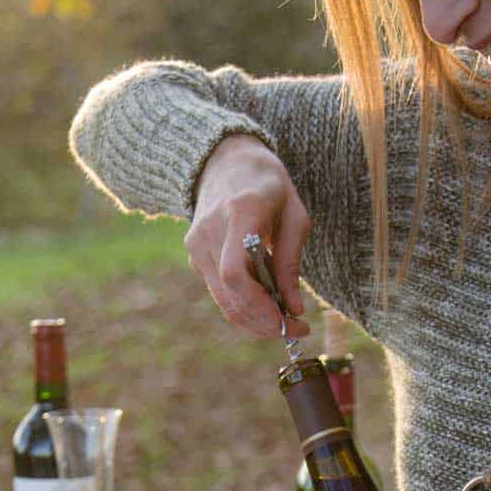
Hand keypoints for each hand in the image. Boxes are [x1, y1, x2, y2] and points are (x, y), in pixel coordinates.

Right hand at [184, 135, 311, 338]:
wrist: (225, 160)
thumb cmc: (268, 185)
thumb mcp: (294, 215)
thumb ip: (291, 262)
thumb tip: (294, 308)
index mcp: (239, 213)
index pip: (235, 274)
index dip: (260, 307)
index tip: (289, 321)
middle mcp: (210, 231)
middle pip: (230, 295)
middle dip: (264, 322)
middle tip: (295, 330)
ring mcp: (197, 244)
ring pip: (223, 300)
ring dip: (255, 320)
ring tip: (285, 321)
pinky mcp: (194, 254)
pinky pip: (219, 291)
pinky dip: (244, 305)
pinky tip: (266, 302)